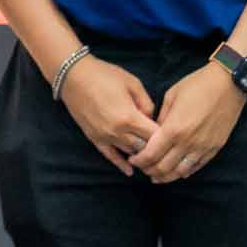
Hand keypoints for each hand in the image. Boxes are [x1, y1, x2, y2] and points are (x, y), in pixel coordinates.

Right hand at [57, 55, 160, 176]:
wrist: (74, 76)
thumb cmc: (105, 75)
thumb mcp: (133, 83)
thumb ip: (146, 103)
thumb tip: (151, 118)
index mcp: (129, 117)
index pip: (154, 135)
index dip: (165, 136)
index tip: (171, 133)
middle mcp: (117, 131)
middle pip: (143, 147)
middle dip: (154, 147)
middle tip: (164, 146)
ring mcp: (105, 137)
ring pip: (129, 153)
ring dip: (140, 153)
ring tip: (152, 156)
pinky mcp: (94, 139)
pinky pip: (110, 156)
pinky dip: (121, 164)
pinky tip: (130, 171)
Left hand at [130, 62, 245, 182]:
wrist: (228, 84)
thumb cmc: (197, 85)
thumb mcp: (171, 96)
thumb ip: (161, 118)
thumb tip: (154, 133)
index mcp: (174, 129)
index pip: (151, 154)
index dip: (139, 160)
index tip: (133, 159)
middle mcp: (187, 142)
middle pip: (163, 167)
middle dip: (149, 170)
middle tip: (143, 167)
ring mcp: (202, 147)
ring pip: (180, 172)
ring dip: (165, 176)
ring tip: (157, 175)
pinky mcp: (214, 148)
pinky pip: (196, 167)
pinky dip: (184, 172)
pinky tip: (177, 171)